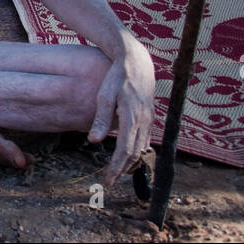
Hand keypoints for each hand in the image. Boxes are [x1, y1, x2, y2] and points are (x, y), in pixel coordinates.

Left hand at [88, 34, 155, 189]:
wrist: (137, 62)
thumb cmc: (116, 77)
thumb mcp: (104, 95)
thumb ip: (100, 119)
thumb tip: (93, 141)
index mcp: (132, 117)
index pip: (125, 151)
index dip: (116, 168)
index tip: (107, 180)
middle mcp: (145, 121)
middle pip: (134, 154)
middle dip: (122, 170)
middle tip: (109, 181)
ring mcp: (150, 119)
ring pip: (141, 148)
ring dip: (130, 163)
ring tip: (116, 172)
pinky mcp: (150, 117)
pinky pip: (145, 140)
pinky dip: (136, 151)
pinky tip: (127, 157)